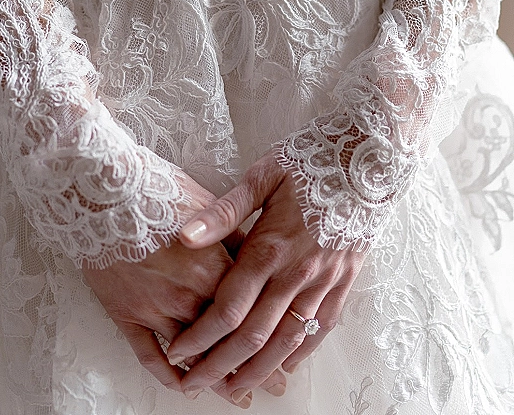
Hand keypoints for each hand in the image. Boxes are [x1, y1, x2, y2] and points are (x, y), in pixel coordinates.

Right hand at [82, 169, 286, 407]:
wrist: (103, 189)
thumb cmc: (155, 189)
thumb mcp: (206, 205)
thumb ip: (234, 237)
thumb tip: (257, 257)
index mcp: (212, 266)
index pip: (248, 311)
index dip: (269, 335)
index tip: (287, 355)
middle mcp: (188, 294)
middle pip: (225, 340)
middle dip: (251, 367)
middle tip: (270, 387)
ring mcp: (155, 307)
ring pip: (192, 355)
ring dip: (214, 378)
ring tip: (234, 394)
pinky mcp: (126, 313)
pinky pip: (148, 355)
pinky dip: (166, 374)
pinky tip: (182, 385)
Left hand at [166, 151, 365, 404]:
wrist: (371, 157)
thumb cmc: (312, 159)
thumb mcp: (263, 175)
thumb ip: (223, 211)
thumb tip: (184, 236)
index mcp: (270, 247)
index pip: (227, 309)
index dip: (199, 337)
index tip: (176, 352)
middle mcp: (298, 273)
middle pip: (253, 336)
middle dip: (219, 366)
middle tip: (193, 385)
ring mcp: (325, 281)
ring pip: (288, 343)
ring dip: (258, 370)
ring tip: (233, 388)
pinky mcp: (345, 281)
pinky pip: (321, 329)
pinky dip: (300, 353)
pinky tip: (284, 366)